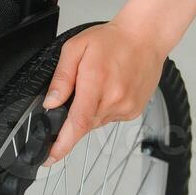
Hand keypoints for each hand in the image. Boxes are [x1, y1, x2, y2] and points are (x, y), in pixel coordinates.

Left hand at [42, 22, 167, 163]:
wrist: (146, 37)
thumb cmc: (113, 40)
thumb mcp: (75, 48)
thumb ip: (61, 78)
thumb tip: (51, 103)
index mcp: (96, 84)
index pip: (76, 124)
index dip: (62, 145)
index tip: (50, 157)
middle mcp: (113, 100)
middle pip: (83, 125)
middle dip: (73, 117)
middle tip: (80, 91)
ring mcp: (126, 108)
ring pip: (96, 122)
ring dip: (89, 111)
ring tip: (98, 84)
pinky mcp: (133, 111)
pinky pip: (109, 118)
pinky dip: (103, 109)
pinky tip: (109, 89)